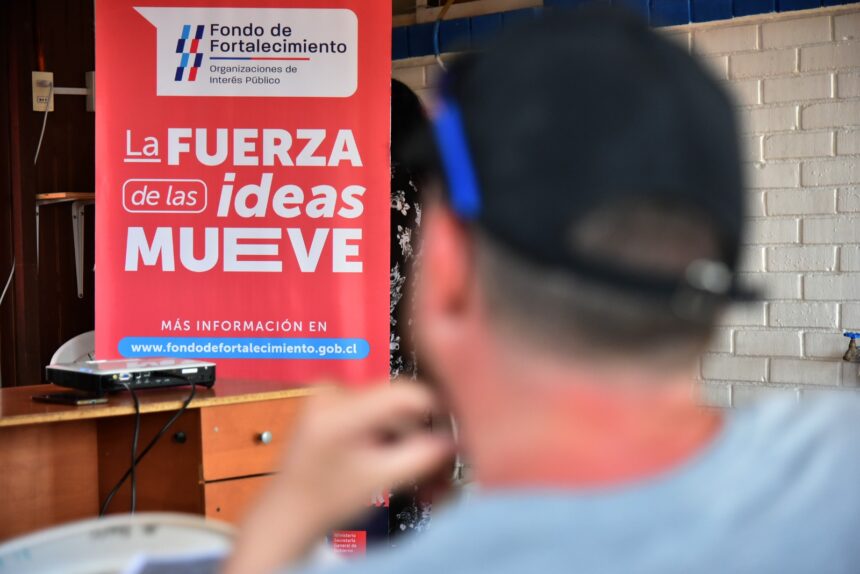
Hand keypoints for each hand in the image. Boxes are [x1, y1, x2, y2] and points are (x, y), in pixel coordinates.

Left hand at [223, 381, 454, 573]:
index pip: (404, 393)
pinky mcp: (330, 400)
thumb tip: (457, 438)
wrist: (289, 510)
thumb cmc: (327, 500)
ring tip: (419, 467)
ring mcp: (328, 394)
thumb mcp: (381, 479)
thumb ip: (422, 455)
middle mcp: (331, 392)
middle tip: (441, 463)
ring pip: (389, 407)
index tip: (457, 428)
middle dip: (421, 433)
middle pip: (397, 403)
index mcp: (339, 410)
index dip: (437, 409)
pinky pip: (374, 409)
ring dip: (407, 435)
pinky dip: (389, 431)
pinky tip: (397, 454)